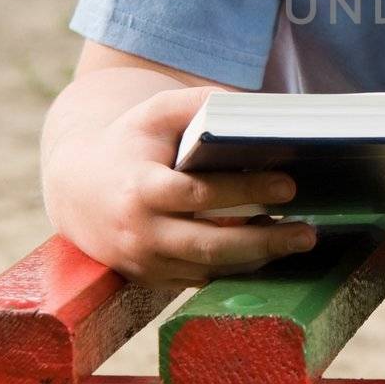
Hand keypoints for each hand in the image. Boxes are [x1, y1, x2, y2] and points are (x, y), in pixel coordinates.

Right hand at [44, 86, 317, 291]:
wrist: (77, 188)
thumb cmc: (129, 143)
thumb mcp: (155, 113)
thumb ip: (198, 104)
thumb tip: (249, 107)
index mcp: (140, 189)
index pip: (199, 195)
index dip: (246, 190)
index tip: (288, 185)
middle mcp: (139, 233)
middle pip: (210, 244)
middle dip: (263, 240)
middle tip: (307, 232)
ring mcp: (144, 262)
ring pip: (209, 268)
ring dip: (256, 258)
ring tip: (297, 241)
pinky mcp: (150, 279)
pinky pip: (200, 279)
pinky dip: (236, 269)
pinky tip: (268, 252)